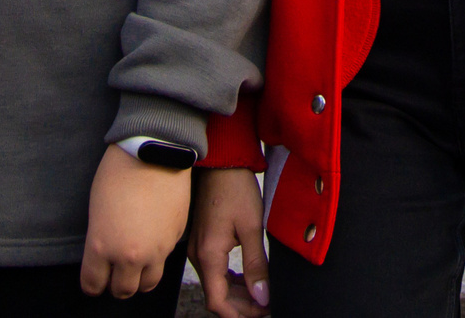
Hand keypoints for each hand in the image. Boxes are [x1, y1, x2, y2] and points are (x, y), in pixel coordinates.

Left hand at [81, 145, 189, 298]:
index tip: (94, 278)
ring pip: (147, 284)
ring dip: (139, 278)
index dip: (92, 283)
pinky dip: (157, 258)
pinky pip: (164, 260)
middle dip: (115, 284)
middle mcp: (129, 255)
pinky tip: (152, 241)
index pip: (93, 284)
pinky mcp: (174, 239)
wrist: (155, 151)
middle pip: (122, 290)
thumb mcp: (97, 209)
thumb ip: (101, 239)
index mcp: (102, 246)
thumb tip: (106, 255)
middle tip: (114, 272)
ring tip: (135, 264)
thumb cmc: (119, 172)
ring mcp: (156, 249)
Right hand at [189, 166, 270, 317]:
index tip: (262, 313)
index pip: (217, 301)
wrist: (221, 161)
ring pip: (216, 284)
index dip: (239, 314)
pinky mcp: (202, 241)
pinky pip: (214, 270)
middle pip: (216, 296)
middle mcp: (198, 256)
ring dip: (237, 294)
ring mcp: (198, 248)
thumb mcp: (252, 227)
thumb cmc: (235, 188)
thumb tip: (262, 296)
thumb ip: (256, 265)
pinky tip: (247, 278)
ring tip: (261, 295)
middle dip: (241, 306)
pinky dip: (231, 280)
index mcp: (209, 255)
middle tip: (265, 305)